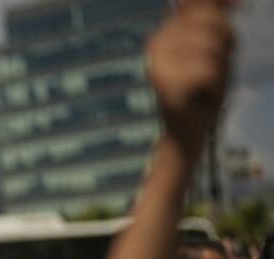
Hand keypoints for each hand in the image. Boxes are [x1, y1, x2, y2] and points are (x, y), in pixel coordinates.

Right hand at [146, 0, 234, 152]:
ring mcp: (156, 62)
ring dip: (219, 67)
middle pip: (213, 25)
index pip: (206, 9)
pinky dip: (213, 85)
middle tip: (209, 71)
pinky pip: (209, 70)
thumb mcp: (208, 45)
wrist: (185, 129)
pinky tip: (200, 94)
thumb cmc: (201, 87)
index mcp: (162, 32)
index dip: (223, 24)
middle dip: (223, 48)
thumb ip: (209, 15)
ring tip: (205, 83)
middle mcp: (153, 43)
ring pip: (213, 47)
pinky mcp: (164, 83)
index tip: (218, 47)